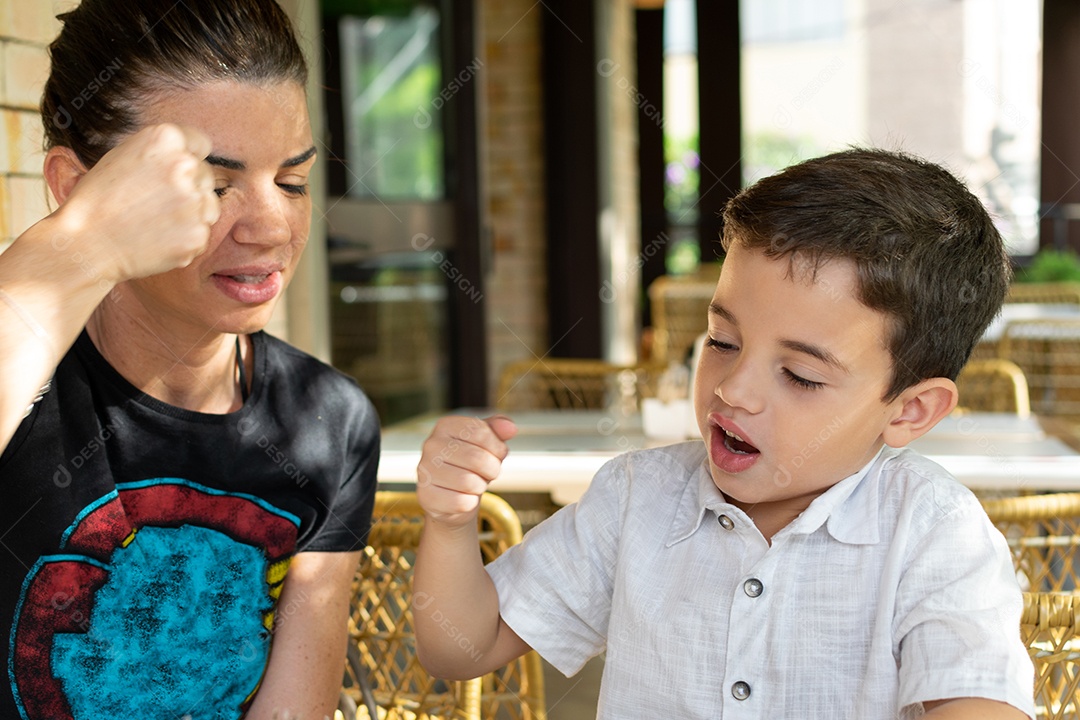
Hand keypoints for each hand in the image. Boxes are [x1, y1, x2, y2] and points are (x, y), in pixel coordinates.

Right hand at [52, 123, 219, 282]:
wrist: (85, 242)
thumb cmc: (98, 199)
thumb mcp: (124, 157)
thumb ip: (162, 154)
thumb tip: (191, 156)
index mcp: (166, 139)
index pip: (200, 143)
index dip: (186, 159)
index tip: (173, 174)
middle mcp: (186, 165)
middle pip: (206, 176)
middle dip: (189, 188)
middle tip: (155, 203)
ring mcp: (195, 202)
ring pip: (209, 205)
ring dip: (192, 213)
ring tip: (156, 221)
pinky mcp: (198, 234)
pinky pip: (202, 234)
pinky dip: (185, 239)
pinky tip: (157, 239)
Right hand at [417, 415, 517, 527]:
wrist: (452, 497)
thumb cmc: (471, 466)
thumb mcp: (487, 443)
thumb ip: (499, 430)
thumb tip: (510, 427)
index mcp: (445, 426)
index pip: (481, 432)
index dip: (498, 448)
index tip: (496, 454)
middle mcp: (430, 445)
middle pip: (477, 458)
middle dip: (491, 469)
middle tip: (487, 473)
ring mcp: (425, 471)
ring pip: (469, 482)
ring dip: (480, 486)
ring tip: (474, 484)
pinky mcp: (426, 496)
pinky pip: (461, 502)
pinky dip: (470, 502)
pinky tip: (462, 497)